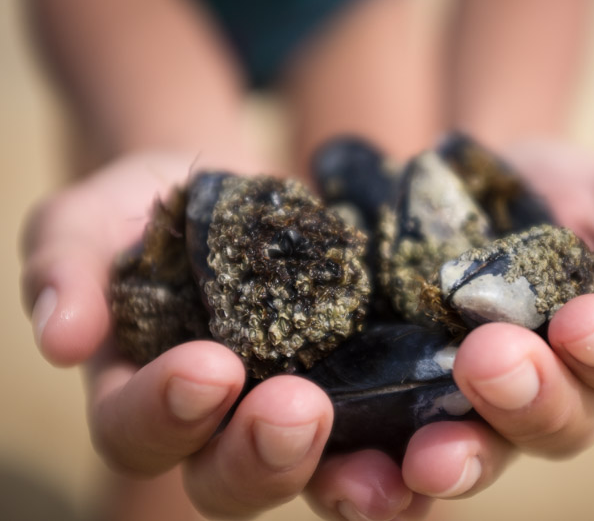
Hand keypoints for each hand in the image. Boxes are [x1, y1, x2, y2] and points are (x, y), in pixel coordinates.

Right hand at [19, 151, 435, 519]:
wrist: (244, 187)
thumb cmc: (157, 207)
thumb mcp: (98, 216)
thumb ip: (68, 264)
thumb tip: (61, 337)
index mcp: (149, 398)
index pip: (140, 432)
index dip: (165, 413)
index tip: (208, 367)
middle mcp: (226, 428)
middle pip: (235, 480)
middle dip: (263, 455)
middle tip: (296, 409)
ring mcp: (306, 417)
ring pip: (327, 481)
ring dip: (359, 482)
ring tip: (395, 465)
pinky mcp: (372, 392)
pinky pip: (399, 436)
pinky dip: (429, 443)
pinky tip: (457, 428)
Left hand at [398, 140, 593, 497]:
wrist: (443, 185)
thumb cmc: (543, 192)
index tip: (586, 321)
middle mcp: (548, 390)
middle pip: (557, 423)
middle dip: (531, 399)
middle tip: (492, 361)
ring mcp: (469, 406)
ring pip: (479, 455)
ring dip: (458, 461)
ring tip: (425, 455)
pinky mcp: (397, 408)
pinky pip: (392, 460)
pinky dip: (378, 476)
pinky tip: (355, 470)